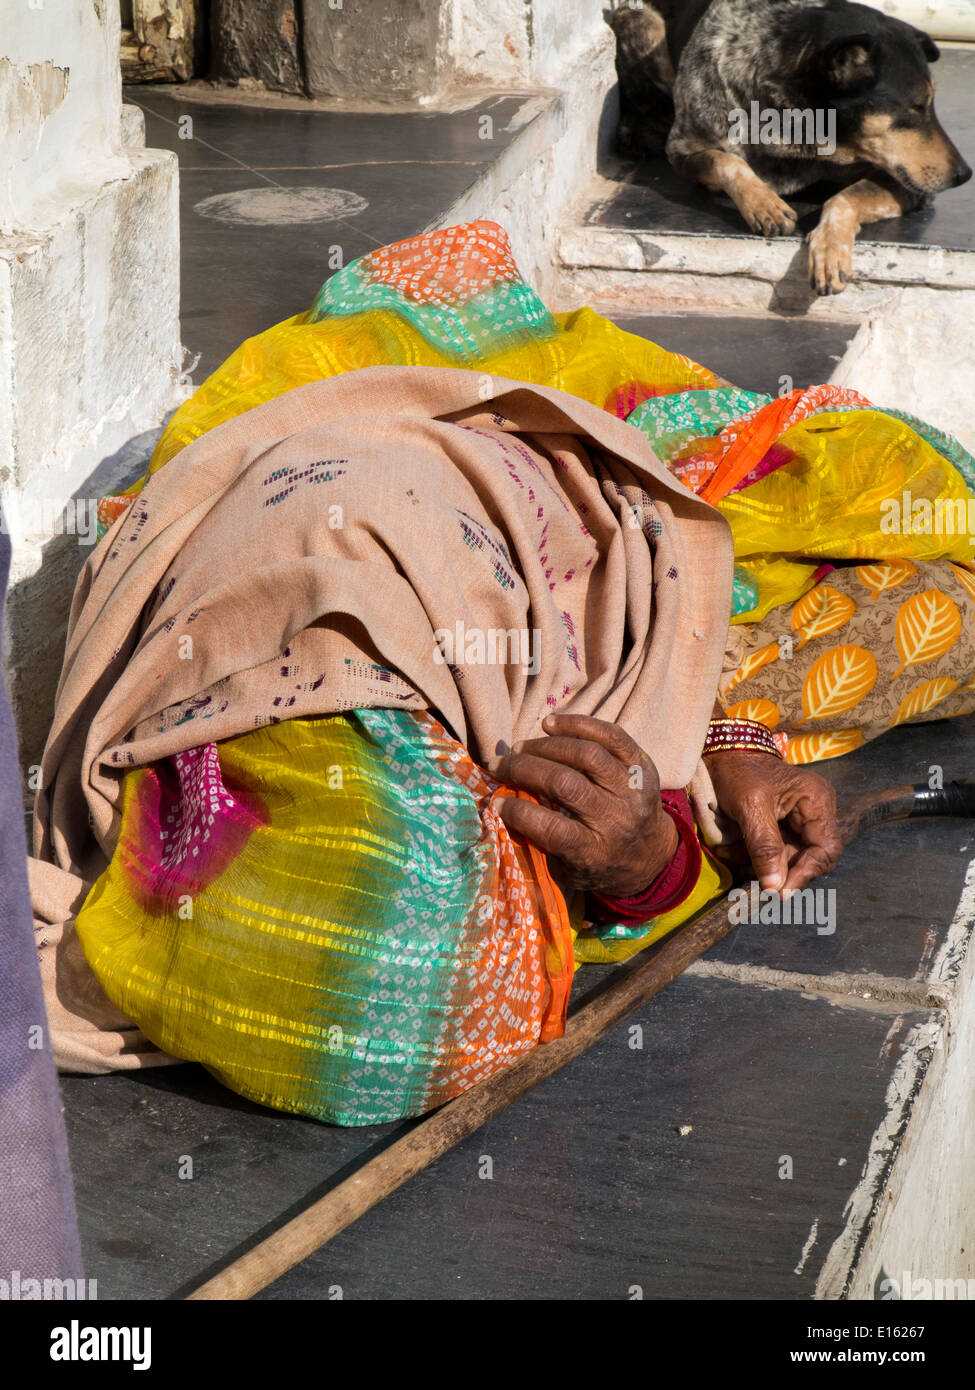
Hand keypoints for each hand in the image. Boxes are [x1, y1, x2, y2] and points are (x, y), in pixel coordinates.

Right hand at [493, 714, 678, 897]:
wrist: (649, 855)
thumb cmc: (597, 864)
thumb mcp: (567, 869)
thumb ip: (540, 841)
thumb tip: (503, 804)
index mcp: (595, 852)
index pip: (554, 830)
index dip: (519, 813)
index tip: (497, 802)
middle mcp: (617, 820)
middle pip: (566, 784)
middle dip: (525, 769)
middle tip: (500, 764)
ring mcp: (632, 790)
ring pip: (587, 755)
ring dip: (547, 746)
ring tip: (522, 747)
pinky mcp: (642, 767)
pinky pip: (613, 736)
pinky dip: (579, 724)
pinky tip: (552, 725)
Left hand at [704, 749, 842, 893]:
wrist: (718, 752)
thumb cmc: (737, 771)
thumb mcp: (750, 807)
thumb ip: (764, 847)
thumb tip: (774, 887)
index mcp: (817, 801)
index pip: (825, 849)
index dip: (805, 873)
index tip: (779, 892)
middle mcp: (814, 810)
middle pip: (808, 856)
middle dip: (778, 869)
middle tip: (751, 878)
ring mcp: (798, 817)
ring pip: (788, 857)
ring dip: (759, 863)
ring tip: (730, 854)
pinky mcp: (780, 823)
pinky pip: (774, 849)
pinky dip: (753, 855)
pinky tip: (730, 850)